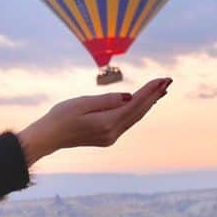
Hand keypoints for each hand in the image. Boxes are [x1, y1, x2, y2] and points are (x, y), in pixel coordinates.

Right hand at [18, 78, 171, 166]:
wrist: (48, 137)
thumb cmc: (60, 116)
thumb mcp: (82, 103)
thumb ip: (106, 100)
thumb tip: (128, 96)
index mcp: (107, 123)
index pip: (134, 104)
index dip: (149, 91)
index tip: (162, 79)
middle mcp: (112, 133)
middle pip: (139, 112)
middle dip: (154, 96)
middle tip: (168, 81)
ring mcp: (110, 137)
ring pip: (135, 117)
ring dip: (148, 103)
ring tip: (160, 90)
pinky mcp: (106, 137)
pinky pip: (127, 121)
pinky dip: (137, 110)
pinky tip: (142, 103)